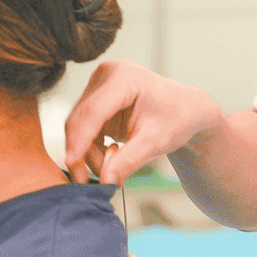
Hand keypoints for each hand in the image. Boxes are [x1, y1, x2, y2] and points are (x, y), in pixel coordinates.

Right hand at [63, 61, 223, 186]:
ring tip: (108, 168)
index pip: (94, 111)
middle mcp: (106, 75)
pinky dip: (90, 147)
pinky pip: (83, 128)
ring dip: (87, 152)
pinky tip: (108, 157)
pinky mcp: (96, 99)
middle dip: (82, 152)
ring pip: (78, 126)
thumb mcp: (157, 141)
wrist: (185, 110)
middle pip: (81, 118)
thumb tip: (105, 179)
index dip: (80, 139)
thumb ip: (129, 160)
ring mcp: (99, 86)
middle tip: (86, 180)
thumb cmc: (177, 118)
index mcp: (124, 77)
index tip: (71, 163)